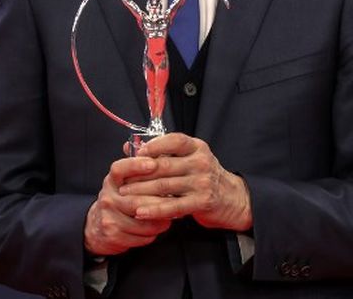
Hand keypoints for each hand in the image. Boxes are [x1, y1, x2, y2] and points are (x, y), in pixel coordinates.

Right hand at [84, 156, 172, 255]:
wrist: (97, 225)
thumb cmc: (119, 199)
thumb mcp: (124, 181)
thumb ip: (138, 166)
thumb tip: (156, 146)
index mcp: (112, 180)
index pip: (120, 169)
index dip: (136, 165)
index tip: (153, 164)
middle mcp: (107, 197)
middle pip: (135, 199)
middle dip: (159, 201)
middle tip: (176, 199)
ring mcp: (108, 217)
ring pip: (141, 221)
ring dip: (159, 220)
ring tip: (171, 216)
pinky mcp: (113, 235)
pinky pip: (140, 236)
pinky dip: (153, 233)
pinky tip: (158, 227)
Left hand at [119, 133, 252, 231]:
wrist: (231, 198)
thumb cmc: (203, 176)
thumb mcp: (188, 158)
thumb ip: (162, 152)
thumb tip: (128, 147)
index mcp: (197, 147)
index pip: (174, 140)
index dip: (154, 146)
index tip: (136, 153)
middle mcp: (201, 162)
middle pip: (164, 165)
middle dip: (139, 173)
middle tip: (121, 179)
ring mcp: (202, 182)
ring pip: (165, 186)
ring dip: (141, 191)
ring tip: (124, 195)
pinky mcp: (202, 201)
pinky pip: (173, 206)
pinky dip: (154, 209)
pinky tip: (140, 212)